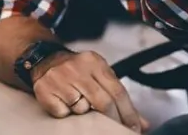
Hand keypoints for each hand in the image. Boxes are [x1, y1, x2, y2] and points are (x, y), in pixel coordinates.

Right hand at [32, 50, 147, 131]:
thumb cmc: (78, 71)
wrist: (45, 60)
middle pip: (103, 102)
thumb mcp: (100, 75)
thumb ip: (119, 96)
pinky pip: (63, 113)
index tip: (134, 127)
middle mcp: (77, 68)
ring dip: (85, 113)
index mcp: (94, 62)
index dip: (128, 113)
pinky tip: (65, 103)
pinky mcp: (45, 90)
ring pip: (82, 109)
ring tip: (81, 105)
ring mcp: (59, 78)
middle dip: (113, 119)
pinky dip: (66, 113)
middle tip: (116, 128)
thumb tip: (143, 123)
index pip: (117, 90)